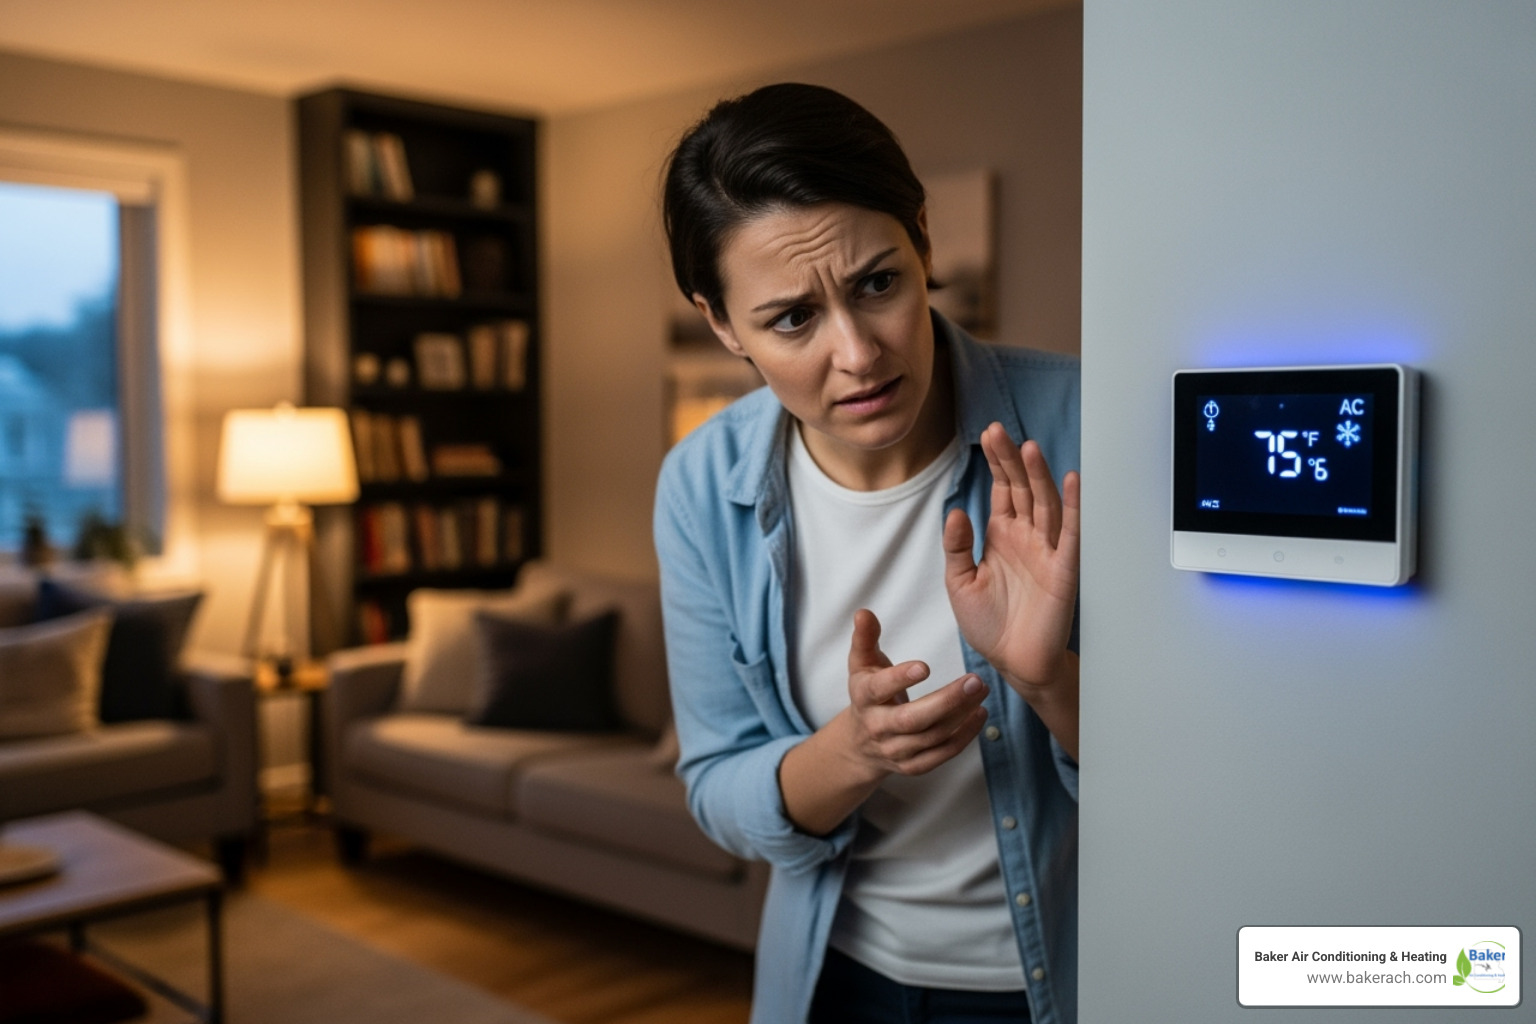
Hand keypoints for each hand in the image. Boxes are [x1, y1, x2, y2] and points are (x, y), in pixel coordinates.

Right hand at [840, 608, 988, 778]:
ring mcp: (895, 750)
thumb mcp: (861, 663)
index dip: (900, 679)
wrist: (860, 743)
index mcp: (863, 697)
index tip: (925, 666)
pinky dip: (963, 737)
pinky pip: (941, 754)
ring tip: (982, 690)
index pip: (878, 689)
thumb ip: (865, 637)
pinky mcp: (912, 766)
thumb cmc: (868, 692)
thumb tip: (863, 612)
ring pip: (932, 737)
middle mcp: (877, 727)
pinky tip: (980, 714)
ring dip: (961, 715)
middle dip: (946, 701)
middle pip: (912, 719)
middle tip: (975, 680)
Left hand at [943, 423, 1080, 692]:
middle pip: (1022, 488)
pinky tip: (1071, 481)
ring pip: (1044, 504)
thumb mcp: (960, 583)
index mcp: (1001, 536)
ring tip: (1028, 448)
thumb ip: (958, 547)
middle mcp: (1026, 537)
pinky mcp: (1064, 570)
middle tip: (999, 432)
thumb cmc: (989, 624)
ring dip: (1038, 476)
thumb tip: (955, 512)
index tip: (989, 435)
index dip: (997, 463)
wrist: (1013, 663)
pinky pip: (1070, 533)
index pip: (1002, 490)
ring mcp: (1046, 551)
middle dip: (1011, 460)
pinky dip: (1073, 507)